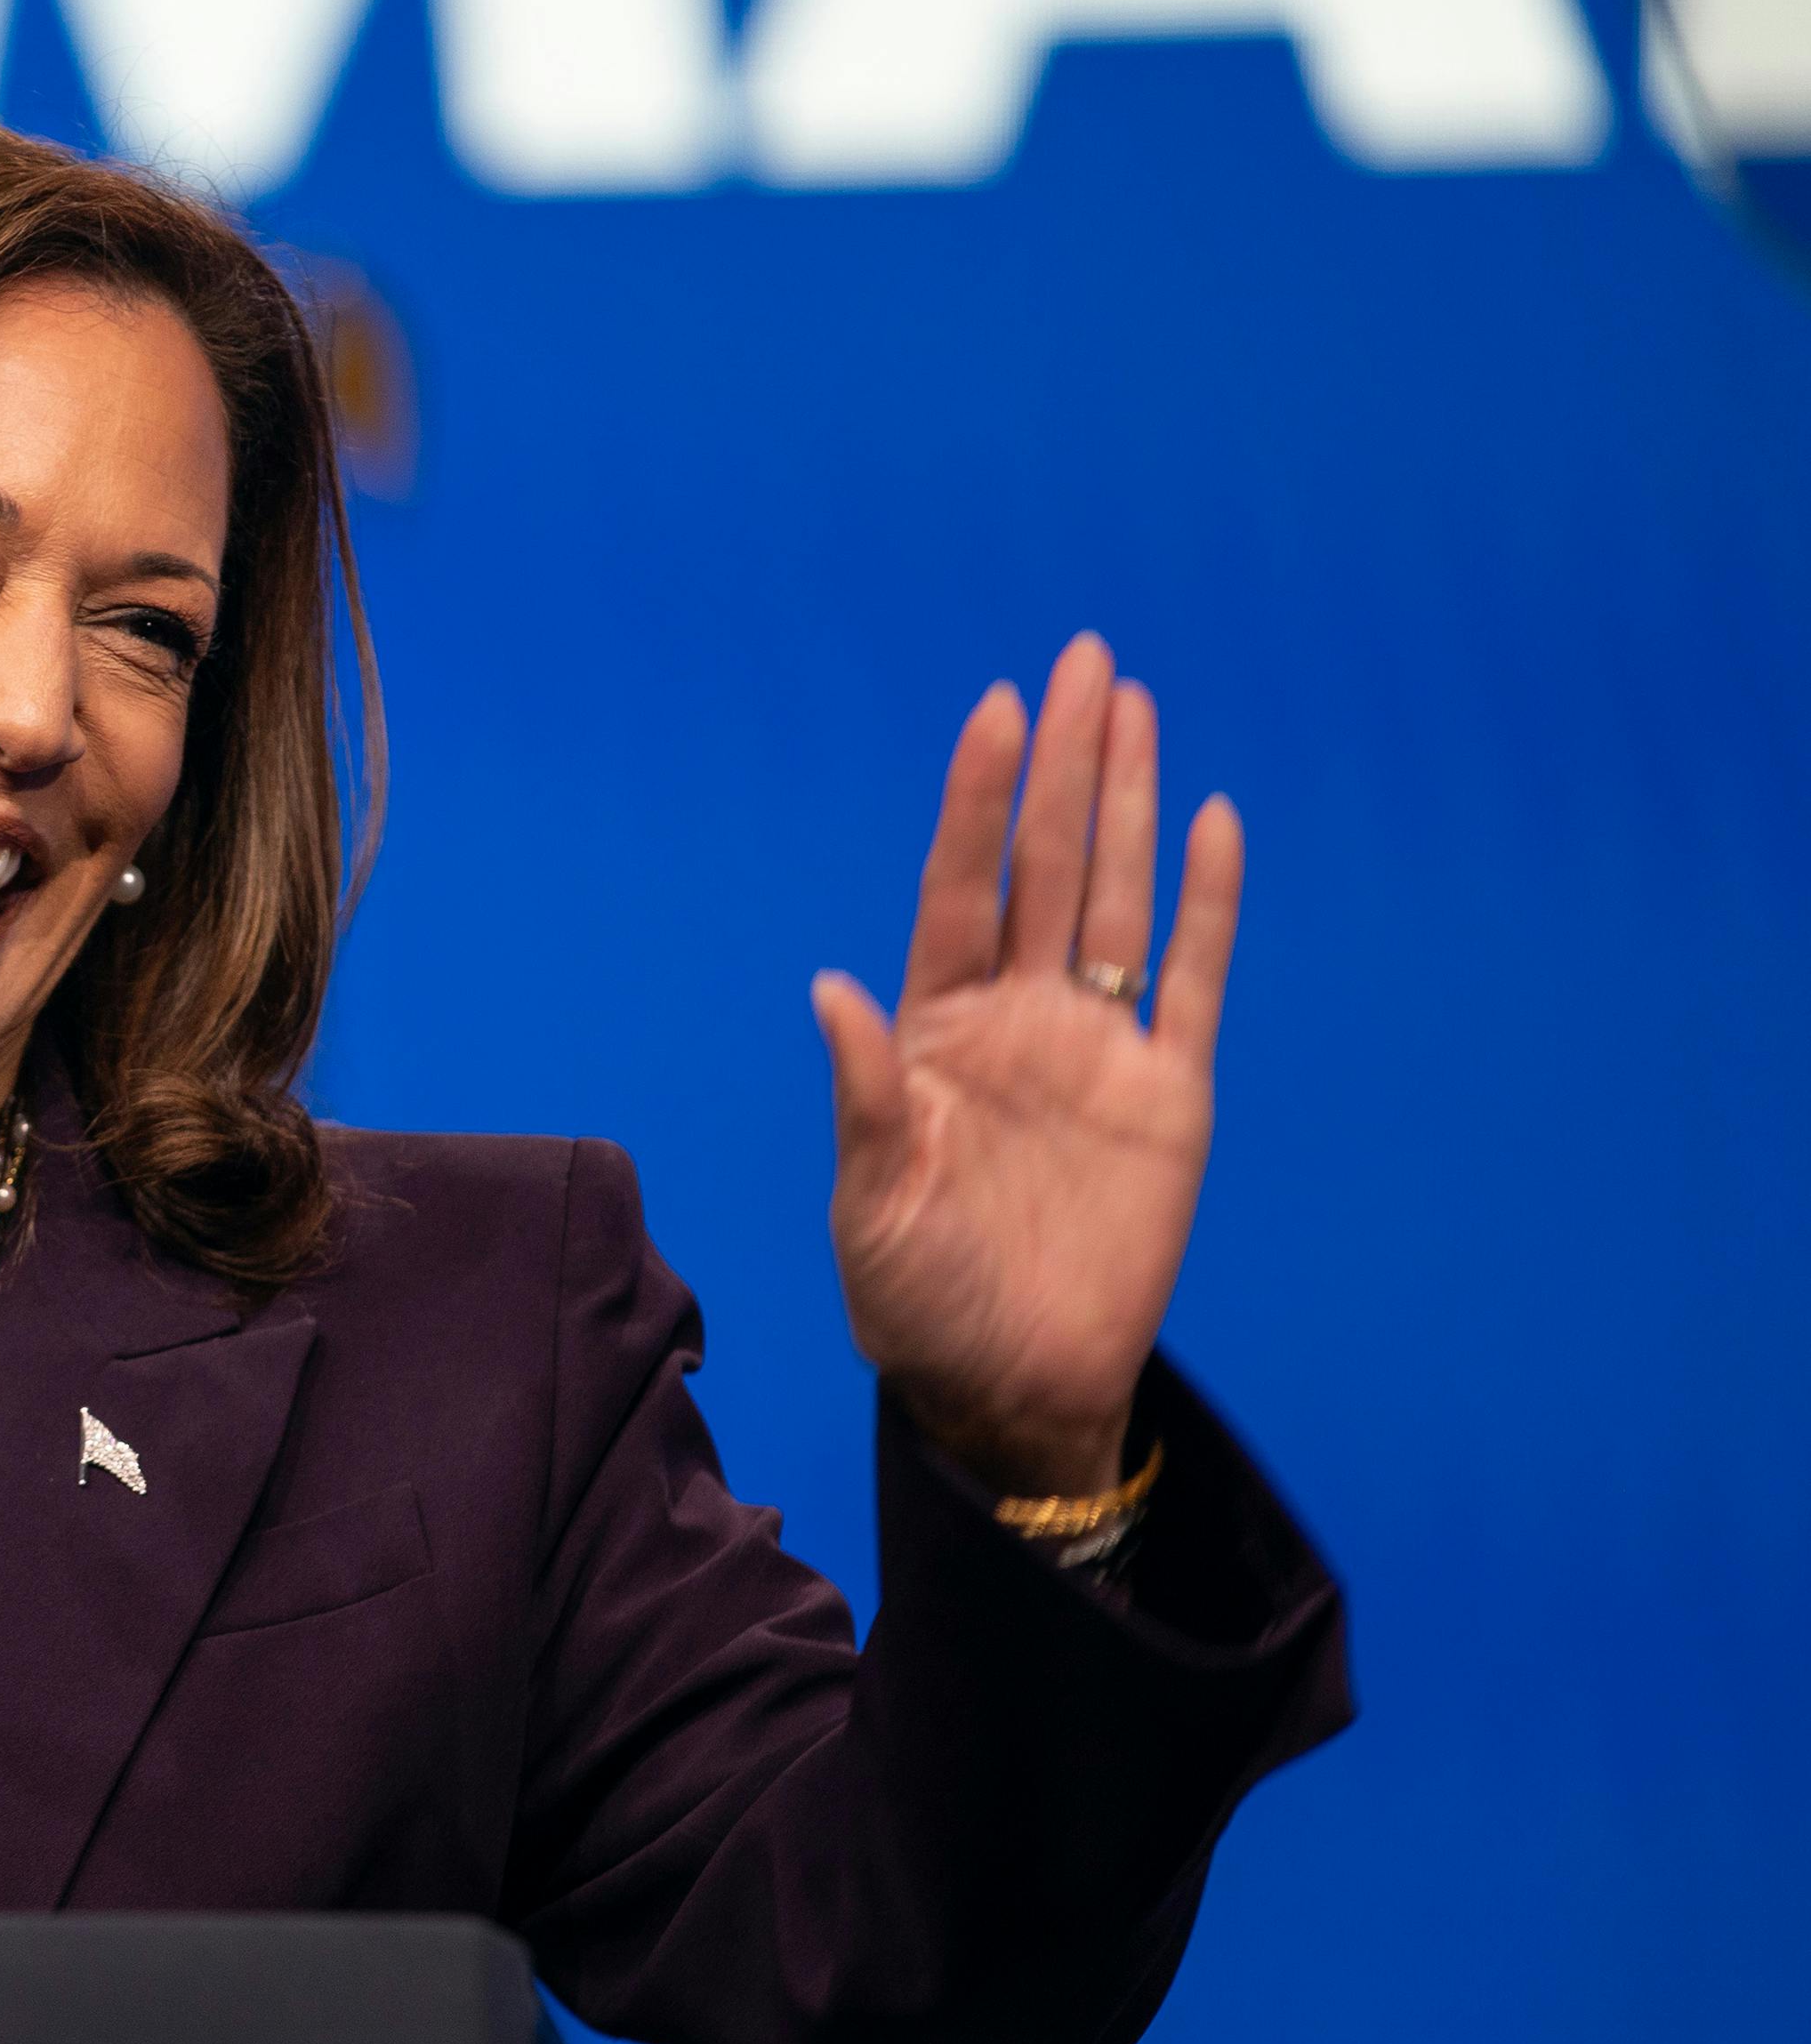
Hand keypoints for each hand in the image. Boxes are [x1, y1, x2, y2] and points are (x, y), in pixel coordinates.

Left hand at [810, 635, 1243, 1498]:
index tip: (996, 710)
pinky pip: (1190, 982)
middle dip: (1064, 766)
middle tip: (1084, 659)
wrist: (1010, 1384)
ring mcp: (1095, 1049)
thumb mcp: (870, 1201)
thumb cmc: (917, 1299)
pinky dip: (1206, 905)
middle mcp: (1018, 1019)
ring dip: (1128, 805)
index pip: (959, 888)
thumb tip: (829, 989)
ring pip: (1117, 900)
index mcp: (935, 1033)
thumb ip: (861, 1095)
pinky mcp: (1167, 1095)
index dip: (978, 801)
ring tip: (1135, 706)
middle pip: (1046, 867)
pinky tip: (1213, 824)